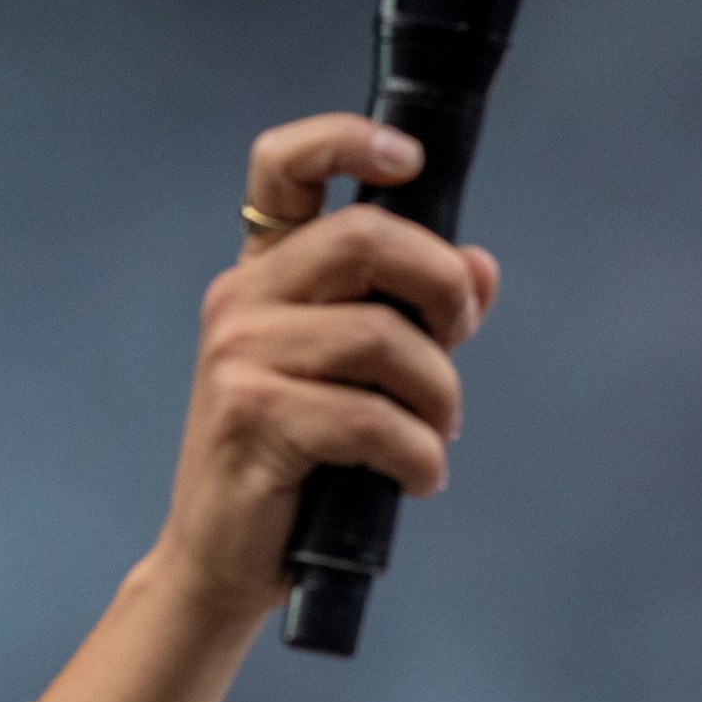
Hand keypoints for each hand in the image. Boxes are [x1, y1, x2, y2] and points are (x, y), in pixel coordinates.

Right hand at [148, 113, 504, 624]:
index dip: (347, 140)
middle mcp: (242, 300)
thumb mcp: (356, 378)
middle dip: (441, 287)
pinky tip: (419, 478)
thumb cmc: (293, 465)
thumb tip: (480, 269)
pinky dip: (418, 454)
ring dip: (438, 394)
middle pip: (365, 238)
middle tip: (458, 341)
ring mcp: (239, 356)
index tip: (409, 160)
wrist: (220, 560)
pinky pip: (370, 418)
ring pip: (381, 339)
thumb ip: (411, 315)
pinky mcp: (253, 418)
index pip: (282, 165)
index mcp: (263, 272)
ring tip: (438, 435)